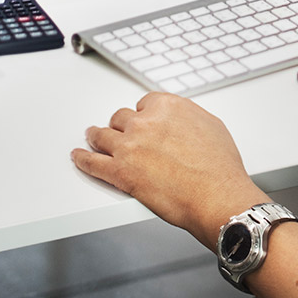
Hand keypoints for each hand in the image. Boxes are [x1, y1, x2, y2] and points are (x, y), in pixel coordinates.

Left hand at [71, 91, 266, 249]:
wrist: (216, 194)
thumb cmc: (219, 166)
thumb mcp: (211, 125)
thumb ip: (188, 118)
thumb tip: (182, 123)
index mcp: (168, 106)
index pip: (145, 103)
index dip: (143, 115)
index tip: (143, 121)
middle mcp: (145, 122)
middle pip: (121, 118)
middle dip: (121, 126)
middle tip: (122, 134)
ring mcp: (129, 146)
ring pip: (102, 135)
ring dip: (97, 136)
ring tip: (92, 137)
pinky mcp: (120, 172)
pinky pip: (92, 163)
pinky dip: (82, 159)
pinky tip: (79, 156)